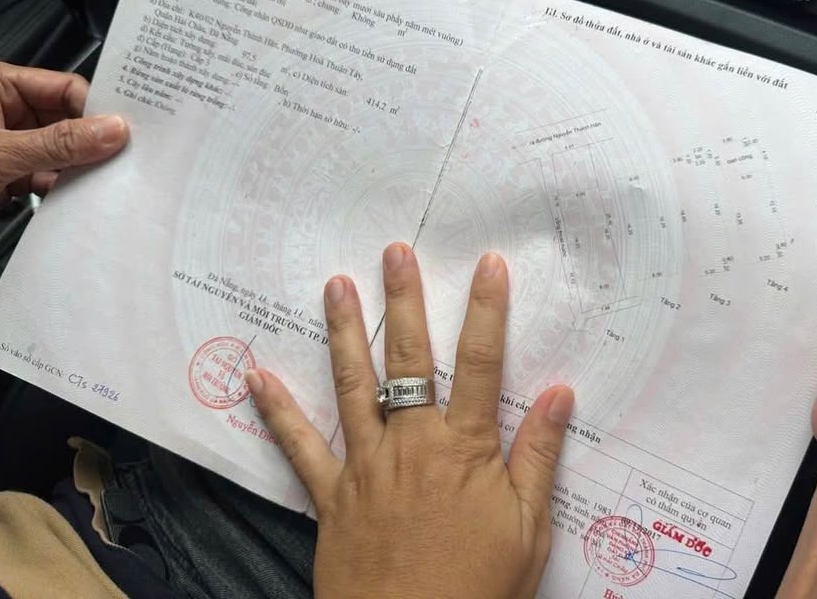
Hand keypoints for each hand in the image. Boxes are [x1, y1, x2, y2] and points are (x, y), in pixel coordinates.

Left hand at [0, 62, 128, 211]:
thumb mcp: (0, 152)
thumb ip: (56, 143)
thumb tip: (110, 131)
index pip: (66, 89)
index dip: (96, 110)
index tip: (122, 133)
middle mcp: (6, 110)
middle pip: (69, 121)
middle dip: (92, 143)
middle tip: (121, 157)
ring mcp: (10, 144)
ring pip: (62, 152)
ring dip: (80, 168)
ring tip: (104, 179)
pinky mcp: (10, 175)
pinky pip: (48, 176)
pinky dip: (64, 187)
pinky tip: (80, 194)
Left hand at [245, 244, 574, 598]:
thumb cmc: (478, 588)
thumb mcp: (529, 528)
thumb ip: (539, 456)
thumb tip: (559, 394)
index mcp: (464, 448)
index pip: (480, 364)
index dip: (486, 310)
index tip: (487, 264)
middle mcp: (412, 442)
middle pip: (409, 358)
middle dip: (404, 301)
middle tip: (395, 252)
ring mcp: (367, 464)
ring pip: (354, 385)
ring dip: (344, 332)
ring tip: (335, 286)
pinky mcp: (332, 493)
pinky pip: (300, 446)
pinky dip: (278, 411)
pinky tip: (257, 376)